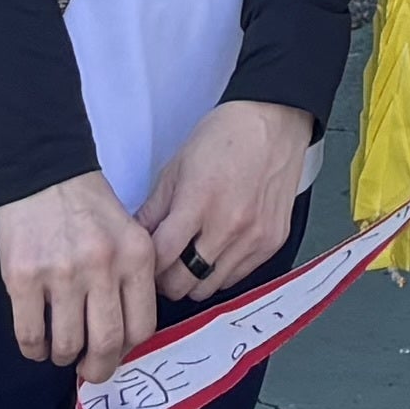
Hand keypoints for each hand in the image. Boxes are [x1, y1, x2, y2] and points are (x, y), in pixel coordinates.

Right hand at [0, 168, 164, 382]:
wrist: (44, 174)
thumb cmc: (88, 207)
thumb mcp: (129, 233)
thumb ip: (132, 278)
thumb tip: (128, 337)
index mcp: (135, 255)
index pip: (143, 325)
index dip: (129, 349)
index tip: (118, 351)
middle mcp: (102, 266)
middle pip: (107, 342)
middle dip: (99, 367)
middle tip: (91, 369)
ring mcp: (61, 273)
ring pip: (67, 344)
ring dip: (64, 356)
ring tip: (61, 349)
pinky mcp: (22, 277)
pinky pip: (30, 334)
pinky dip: (34, 349)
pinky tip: (37, 344)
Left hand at [140, 100, 319, 305]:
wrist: (275, 121)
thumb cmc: (226, 136)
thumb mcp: (176, 166)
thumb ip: (154, 210)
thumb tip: (135, 242)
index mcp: (198, 202)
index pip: (161, 260)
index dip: (147, 267)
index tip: (146, 262)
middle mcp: (229, 224)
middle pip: (184, 284)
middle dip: (167, 279)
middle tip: (166, 264)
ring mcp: (254, 236)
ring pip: (210, 287)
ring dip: (195, 278)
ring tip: (192, 257)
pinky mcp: (273, 241)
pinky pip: (238, 277)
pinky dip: (223, 271)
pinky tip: (218, 249)